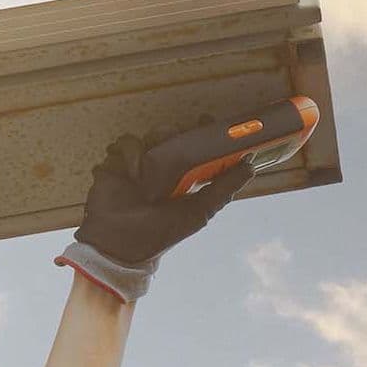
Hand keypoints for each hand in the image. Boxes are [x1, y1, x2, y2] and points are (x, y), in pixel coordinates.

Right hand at [74, 132, 254, 265]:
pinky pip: (121, 145)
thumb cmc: (162, 232)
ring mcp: (137, 166)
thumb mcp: (199, 211)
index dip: (200, 130)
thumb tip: (251, 167)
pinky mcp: (114, 165)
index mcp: (182, 176)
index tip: (205, 120)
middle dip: (170, 134)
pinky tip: (130, 174)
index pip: (193, 144)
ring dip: (147, 147)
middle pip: (167, 134)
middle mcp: (160, 168)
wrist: (121, 245)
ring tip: (145, 171)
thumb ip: (223, 188)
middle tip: (170, 143)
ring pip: (144, 137)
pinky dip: (126, 155)